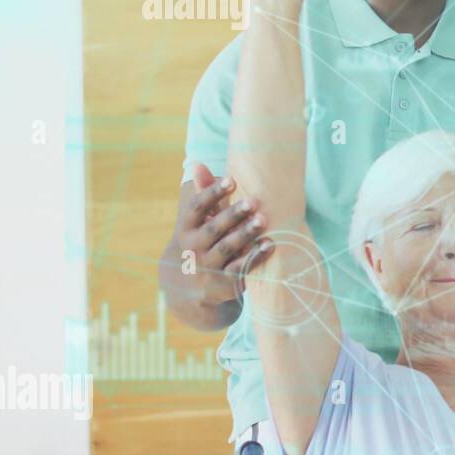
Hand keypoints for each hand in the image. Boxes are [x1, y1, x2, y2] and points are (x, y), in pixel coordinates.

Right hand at [172, 163, 272, 308]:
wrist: (187, 292)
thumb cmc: (197, 245)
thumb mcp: (193, 225)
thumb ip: (202, 195)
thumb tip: (198, 163)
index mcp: (184, 230)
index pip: (196, 208)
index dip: (212, 193)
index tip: (231, 180)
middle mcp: (192, 249)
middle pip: (214, 229)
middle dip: (233, 215)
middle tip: (252, 201)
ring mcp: (206, 268)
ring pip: (227, 248)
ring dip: (246, 234)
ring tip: (262, 220)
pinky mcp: (222, 285)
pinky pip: (240, 268)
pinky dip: (255, 256)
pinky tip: (270, 244)